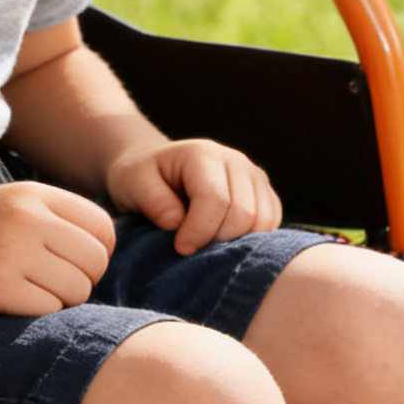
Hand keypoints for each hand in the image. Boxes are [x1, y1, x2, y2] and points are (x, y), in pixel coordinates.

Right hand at [0, 182, 115, 315]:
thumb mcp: (12, 207)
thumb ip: (58, 219)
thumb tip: (109, 250)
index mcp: (33, 194)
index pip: (102, 227)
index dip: (96, 251)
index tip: (72, 262)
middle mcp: (26, 217)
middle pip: (95, 261)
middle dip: (81, 279)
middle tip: (49, 282)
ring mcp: (11, 252)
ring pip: (77, 290)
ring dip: (59, 299)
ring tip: (27, 290)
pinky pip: (48, 310)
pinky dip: (36, 313)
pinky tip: (9, 301)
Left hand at [104, 139, 281, 253]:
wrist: (156, 169)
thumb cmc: (142, 178)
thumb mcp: (132, 183)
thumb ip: (152, 200)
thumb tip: (177, 222)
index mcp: (203, 154)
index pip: (216, 200)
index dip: (199, 231)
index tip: (180, 248)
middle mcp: (236, 161)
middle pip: (244, 214)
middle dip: (217, 240)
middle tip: (192, 248)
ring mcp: (254, 176)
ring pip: (262, 222)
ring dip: (235, 243)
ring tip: (206, 244)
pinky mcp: (264, 193)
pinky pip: (271, 224)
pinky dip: (252, 240)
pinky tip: (223, 241)